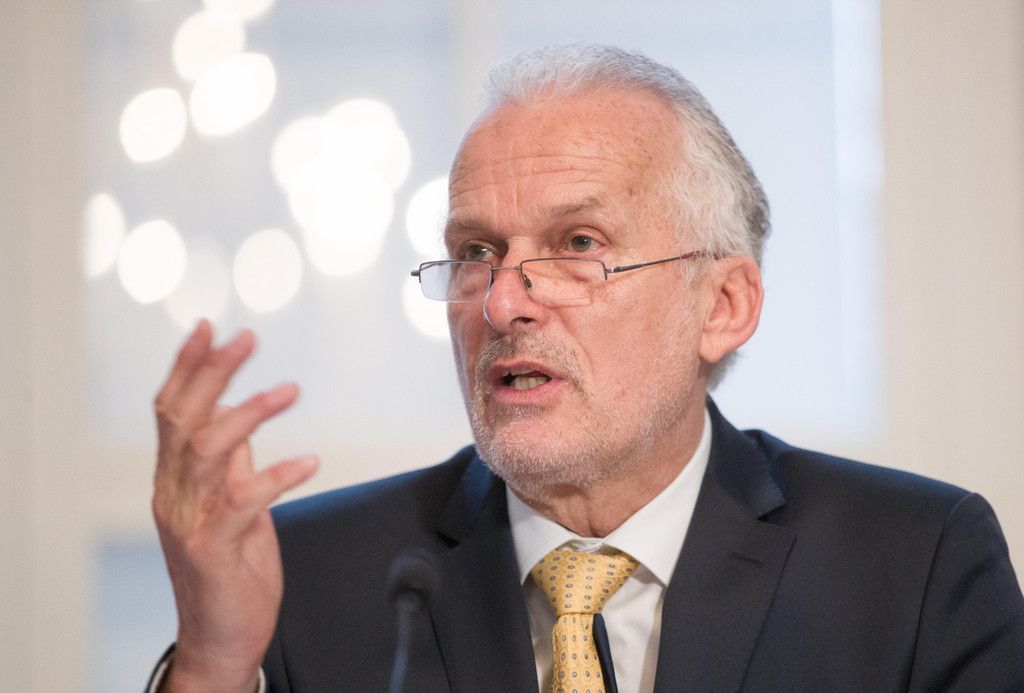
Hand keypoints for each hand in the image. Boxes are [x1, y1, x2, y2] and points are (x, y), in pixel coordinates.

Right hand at [151, 321, 317, 691]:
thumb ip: (232, 462)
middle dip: (213, 373)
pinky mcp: (215, 548)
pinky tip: (310, 461)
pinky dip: (278, 475)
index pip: (171, 411)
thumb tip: (239, 414)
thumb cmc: (230, 569)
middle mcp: (174, 494)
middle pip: (183, 419)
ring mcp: (190, 521)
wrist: (221, 637)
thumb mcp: (231, 505)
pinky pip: (244, 501)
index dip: (188, 367)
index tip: (210, 329)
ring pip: (207, 450)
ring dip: (250, 414)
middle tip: (247, 340)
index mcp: (175, 479)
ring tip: (289, 390)